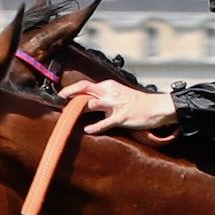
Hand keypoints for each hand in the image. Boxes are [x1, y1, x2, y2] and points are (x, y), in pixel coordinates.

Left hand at [58, 79, 176, 133]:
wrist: (156, 107)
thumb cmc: (135, 102)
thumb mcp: (117, 94)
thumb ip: (101, 96)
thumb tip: (83, 102)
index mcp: (108, 86)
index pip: (85, 85)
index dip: (71, 89)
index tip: (60, 95)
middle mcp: (110, 93)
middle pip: (85, 89)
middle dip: (69, 93)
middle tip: (59, 100)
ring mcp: (115, 104)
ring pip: (92, 104)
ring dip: (79, 110)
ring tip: (69, 117)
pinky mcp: (121, 117)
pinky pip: (105, 123)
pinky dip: (95, 127)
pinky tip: (88, 130)